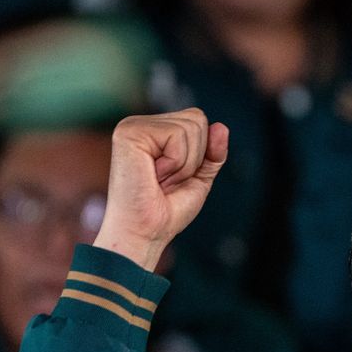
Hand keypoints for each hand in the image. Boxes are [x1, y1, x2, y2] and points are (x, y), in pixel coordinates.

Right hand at [94, 109, 227, 270]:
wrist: (146, 232)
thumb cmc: (167, 210)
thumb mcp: (199, 178)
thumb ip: (212, 153)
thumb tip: (222, 126)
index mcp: (154, 131)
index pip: (198, 119)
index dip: (201, 153)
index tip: (177, 177)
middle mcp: (140, 123)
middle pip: (197, 118)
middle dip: (194, 157)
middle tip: (168, 180)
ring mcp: (132, 125)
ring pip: (190, 127)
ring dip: (184, 163)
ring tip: (160, 179)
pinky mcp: (129, 132)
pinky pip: (176, 135)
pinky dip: (175, 162)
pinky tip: (154, 175)